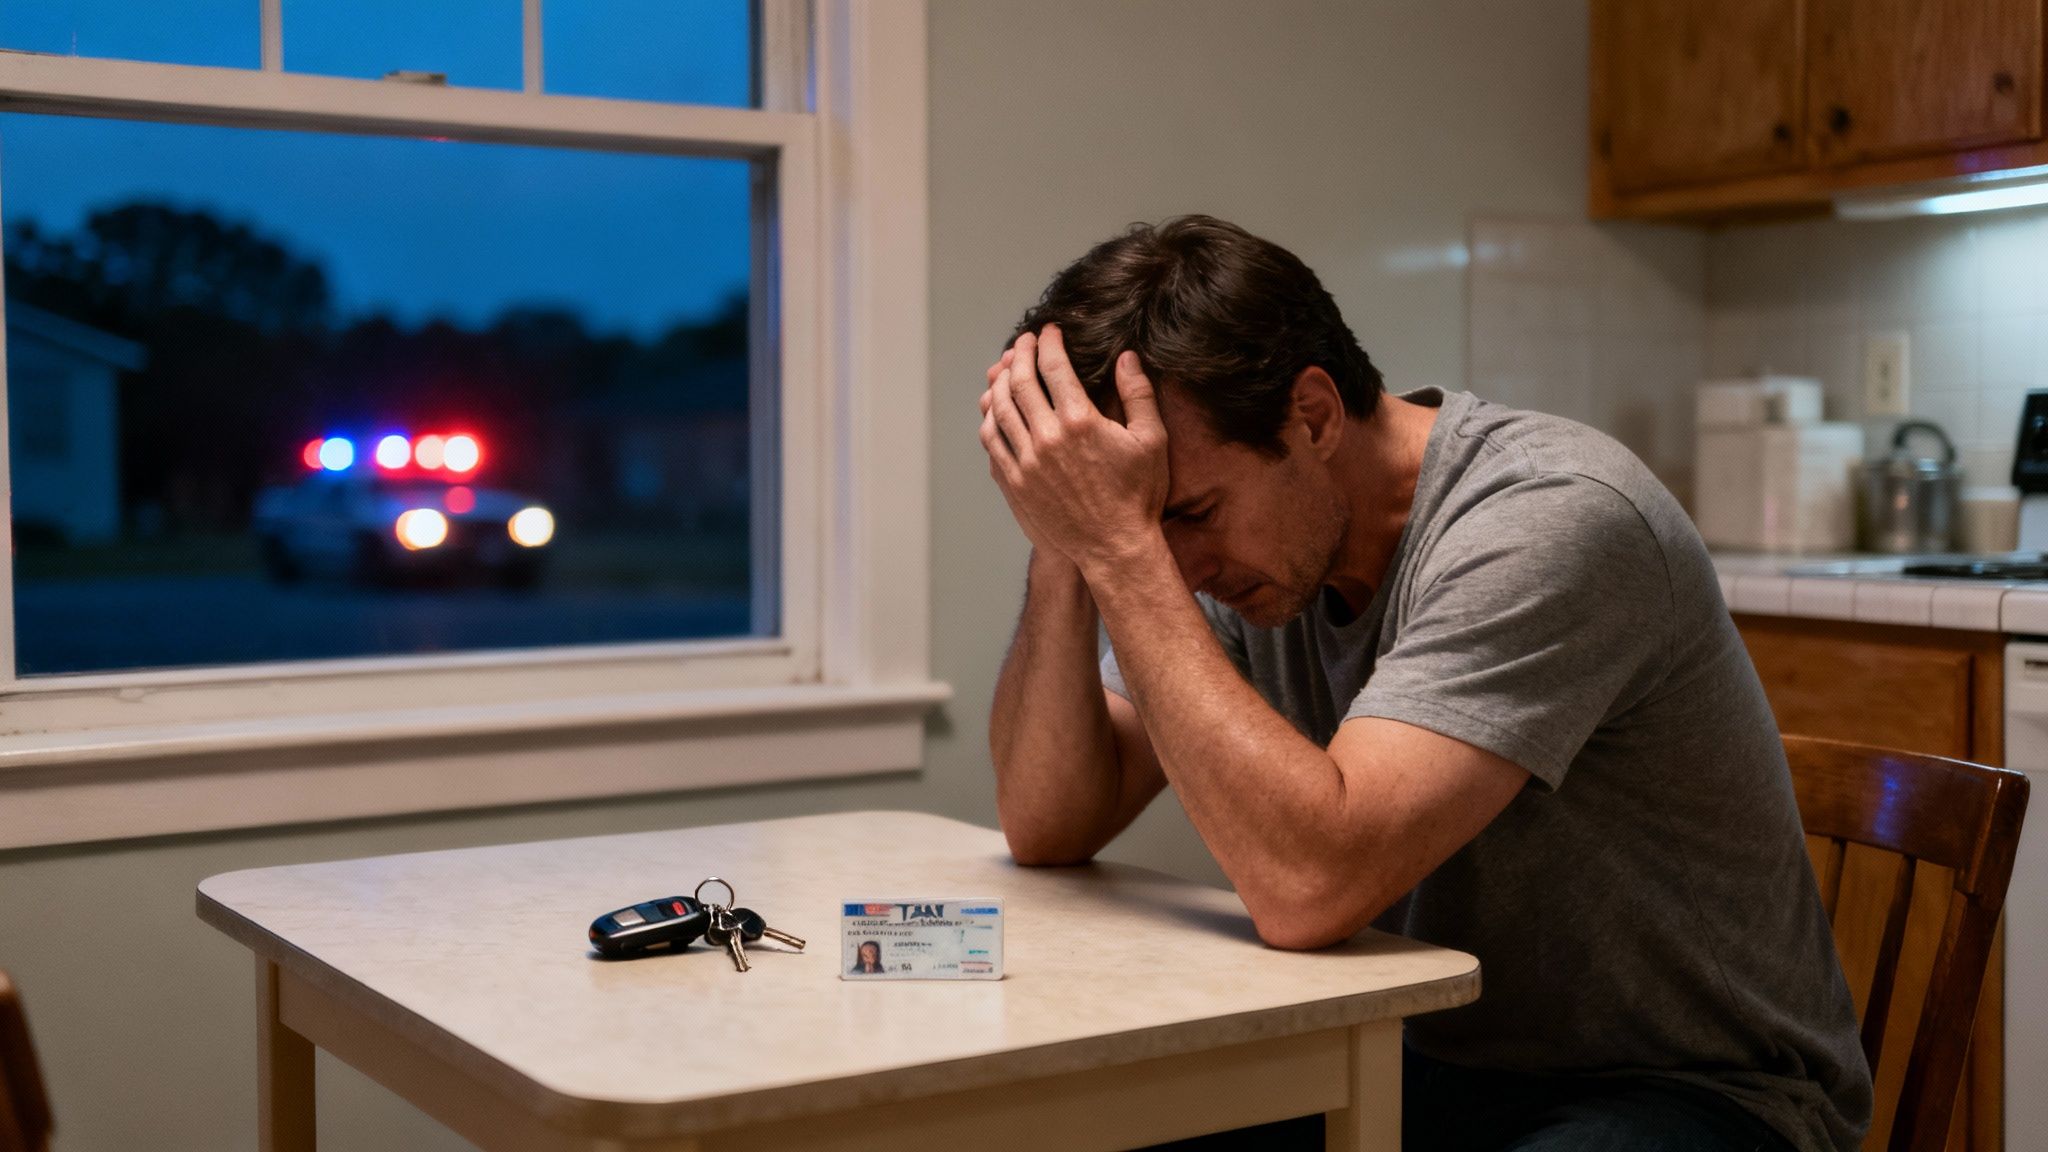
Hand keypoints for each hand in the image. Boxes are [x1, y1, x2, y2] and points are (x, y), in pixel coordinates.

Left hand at [978, 325, 1167, 575]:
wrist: (1114, 547)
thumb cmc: (1138, 495)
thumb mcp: (1151, 440)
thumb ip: (1139, 394)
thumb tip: (1127, 357)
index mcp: (1081, 422)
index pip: (1054, 367)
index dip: (1049, 343)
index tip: (1049, 332)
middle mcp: (1048, 438)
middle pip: (1020, 381)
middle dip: (1019, 354)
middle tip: (1023, 342)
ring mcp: (1026, 461)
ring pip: (999, 408)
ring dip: (999, 382)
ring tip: (1005, 368)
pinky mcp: (1015, 482)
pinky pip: (992, 440)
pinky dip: (990, 418)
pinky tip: (996, 408)